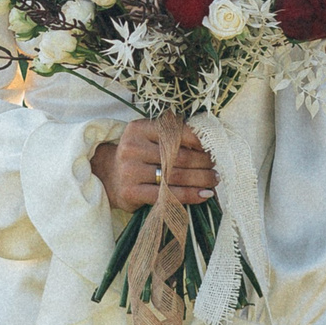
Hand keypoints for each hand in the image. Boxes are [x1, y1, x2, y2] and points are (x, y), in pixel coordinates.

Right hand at [89, 115, 218, 211]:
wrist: (108, 177)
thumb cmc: (138, 156)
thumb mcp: (148, 138)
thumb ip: (172, 137)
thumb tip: (209, 144)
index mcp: (139, 128)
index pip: (176, 132)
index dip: (199, 140)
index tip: (214, 148)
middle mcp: (133, 147)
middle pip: (179, 156)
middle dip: (204, 163)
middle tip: (217, 168)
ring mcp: (130, 170)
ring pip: (176, 176)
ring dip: (201, 180)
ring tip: (214, 181)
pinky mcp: (131, 192)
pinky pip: (167, 195)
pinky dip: (189, 196)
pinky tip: (203, 195)